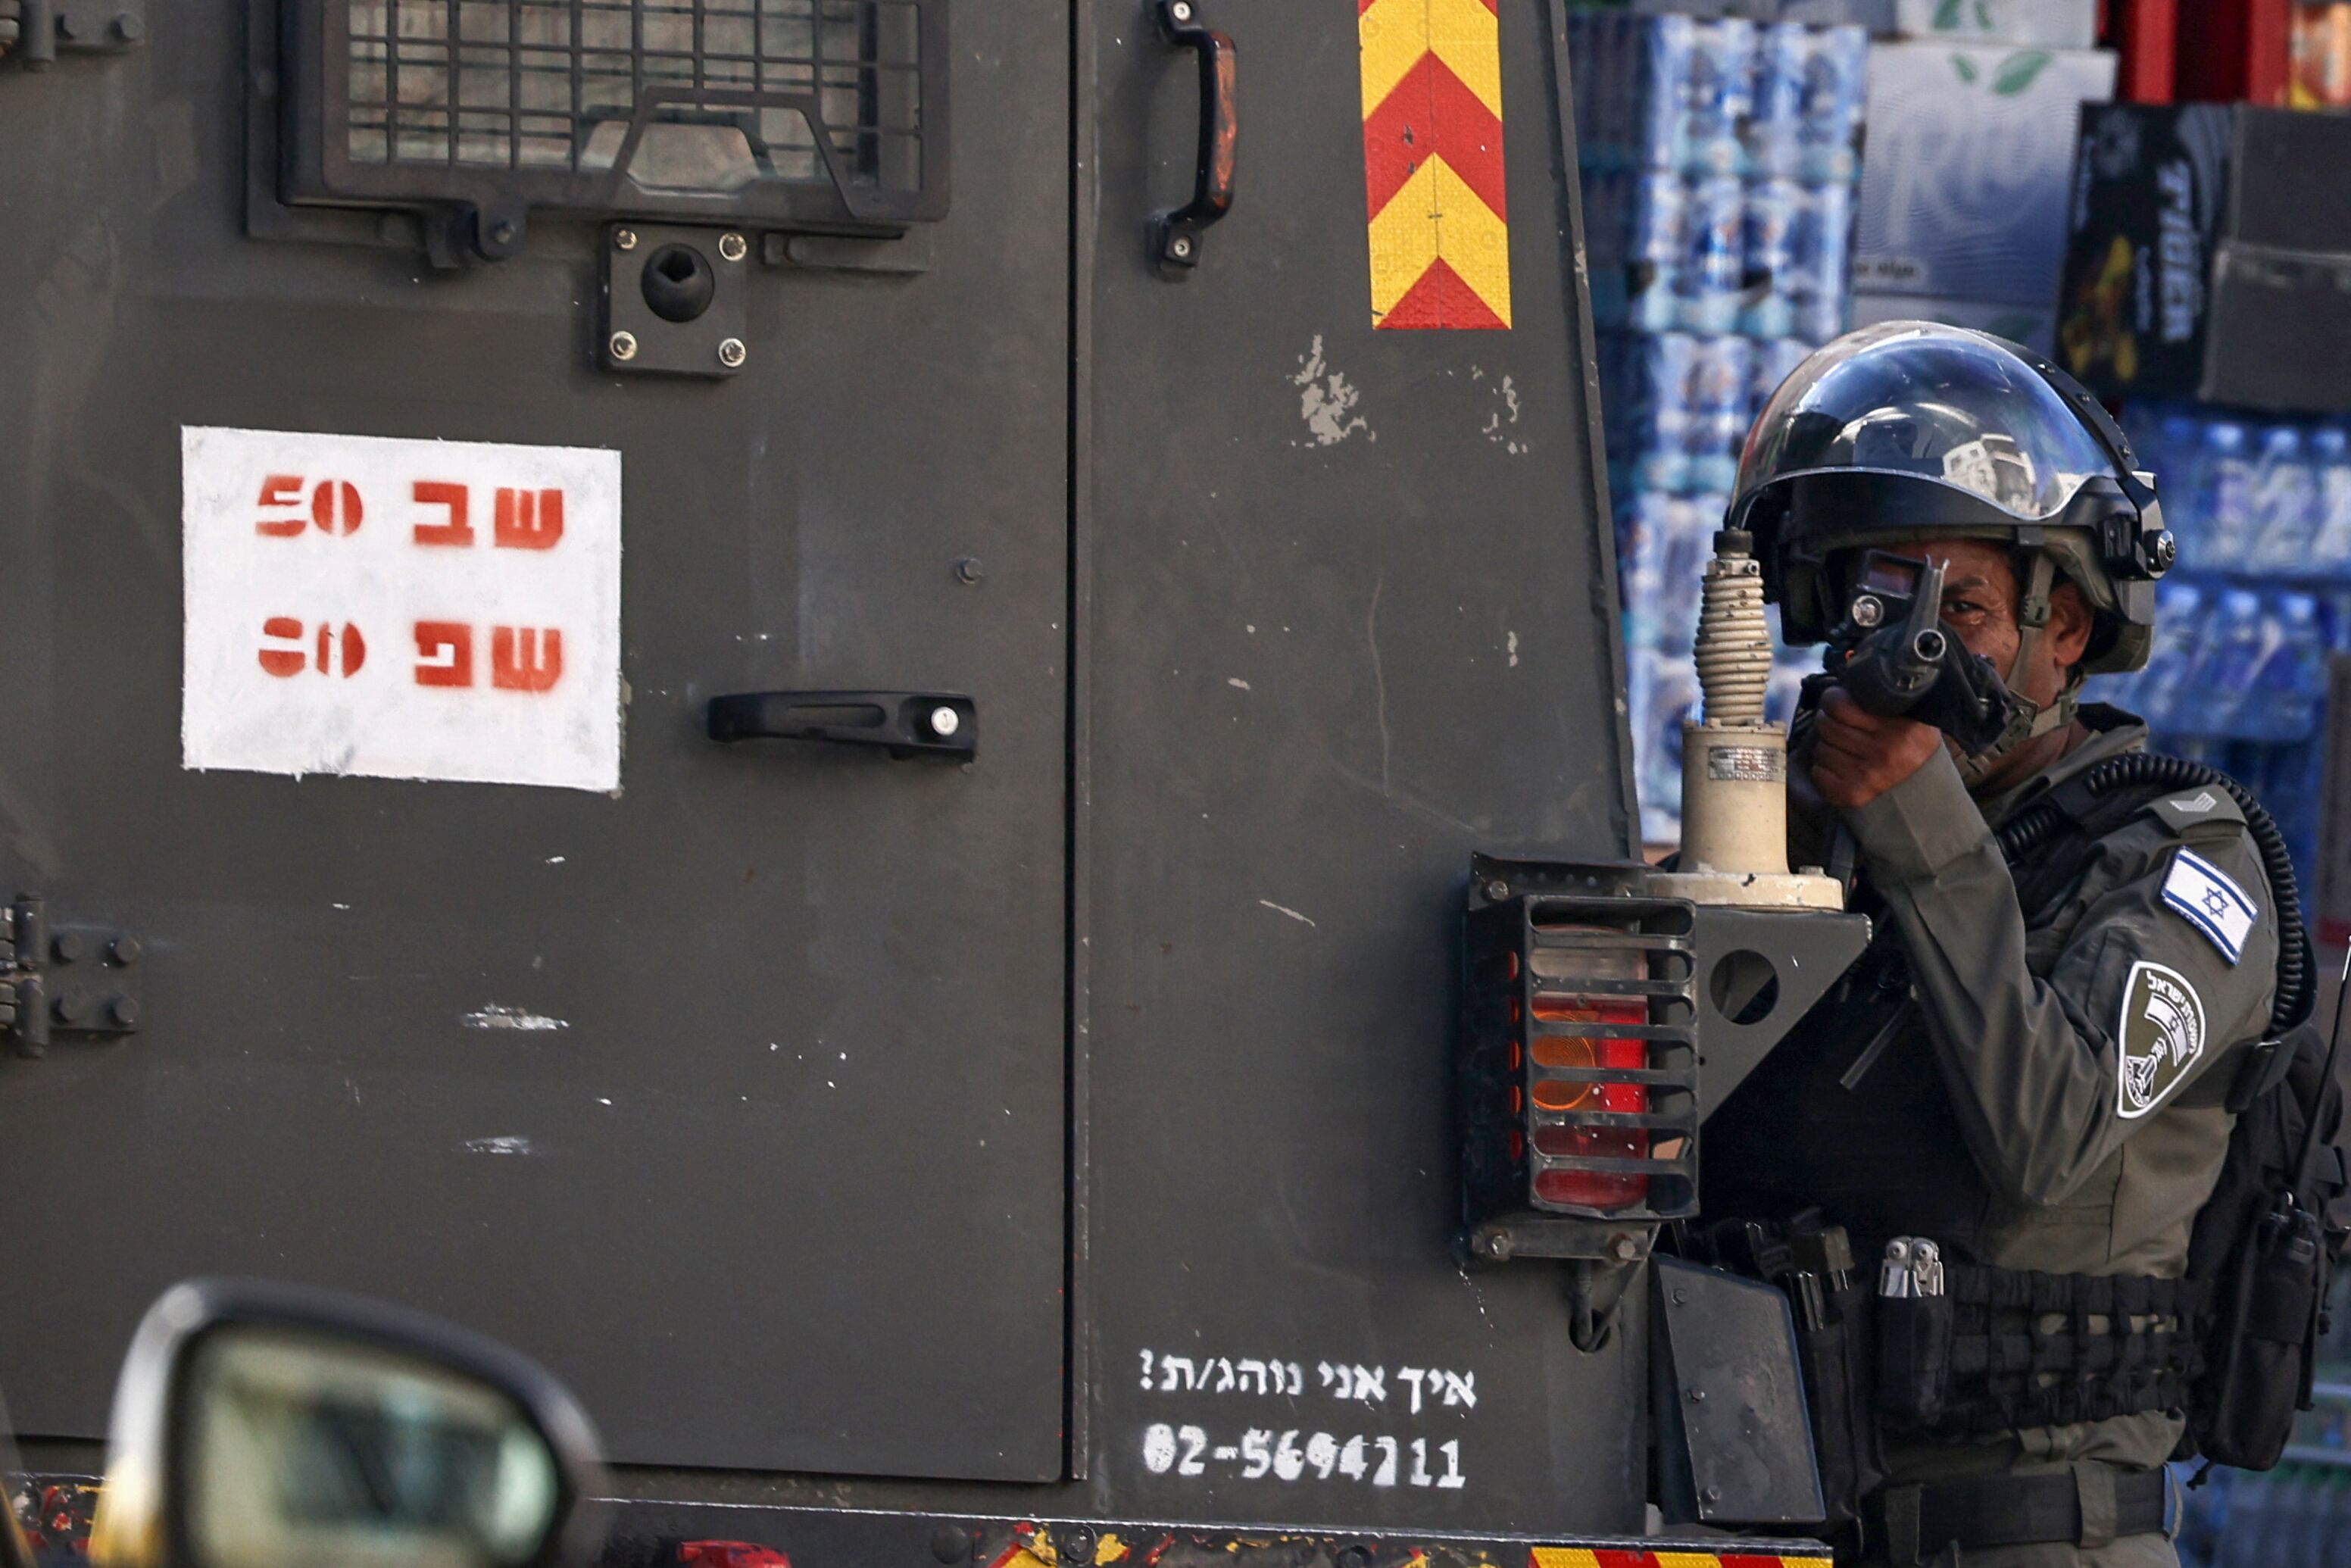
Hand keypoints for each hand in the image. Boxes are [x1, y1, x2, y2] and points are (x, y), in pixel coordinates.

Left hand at [1804, 687, 1943, 810]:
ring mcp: (1868, 776)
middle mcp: (1885, 752)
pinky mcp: (1852, 795)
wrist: (1925, 794)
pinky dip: (1824, 769)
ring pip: (1821, 749)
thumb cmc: (1910, 747)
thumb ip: (1882, 699)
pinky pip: (1819, 773)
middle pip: (1826, 725)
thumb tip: (1847, 683)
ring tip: (1845, 748)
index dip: (1833, 699)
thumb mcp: (1911, 718)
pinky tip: (1842, 767)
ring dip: (1828, 747)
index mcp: (1899, 728)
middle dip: (1828, 721)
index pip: (1839, 705)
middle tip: (1838, 724)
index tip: (1838, 701)